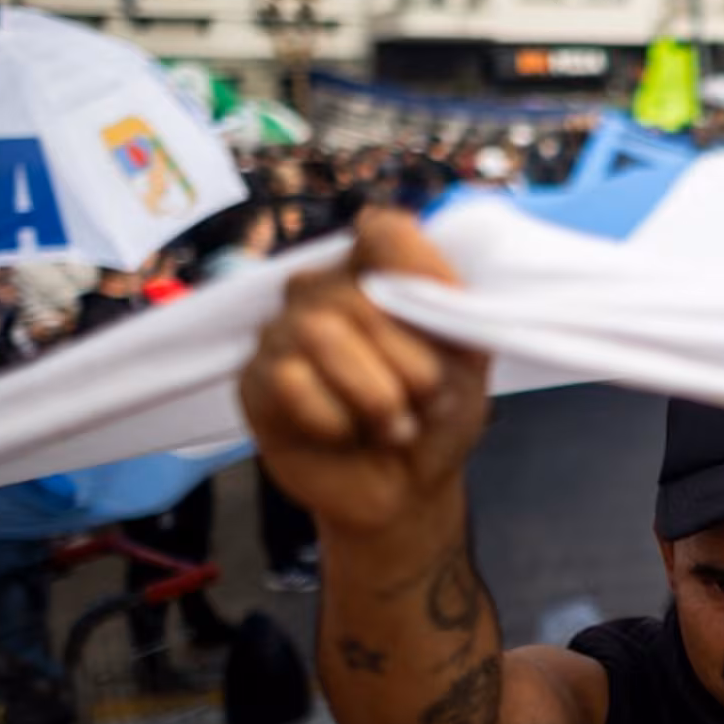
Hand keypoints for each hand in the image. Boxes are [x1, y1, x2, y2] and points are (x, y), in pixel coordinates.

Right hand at [239, 210, 488, 531]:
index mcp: (376, 271)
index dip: (423, 276)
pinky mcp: (254, 380)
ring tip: (391, 425)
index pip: (385, 232)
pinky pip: (291, 381)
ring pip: (321, 333)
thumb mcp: (469, 355)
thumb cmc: (437, 414)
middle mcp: (322, 289)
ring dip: (375, 396)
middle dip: (410, 365)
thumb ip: (447, 299)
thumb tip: (407, 257)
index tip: (446, 330)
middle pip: (363, 295)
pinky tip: (345, 435)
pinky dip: (335, 420)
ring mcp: (282, 331)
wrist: (407, 491)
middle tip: (423, 402)